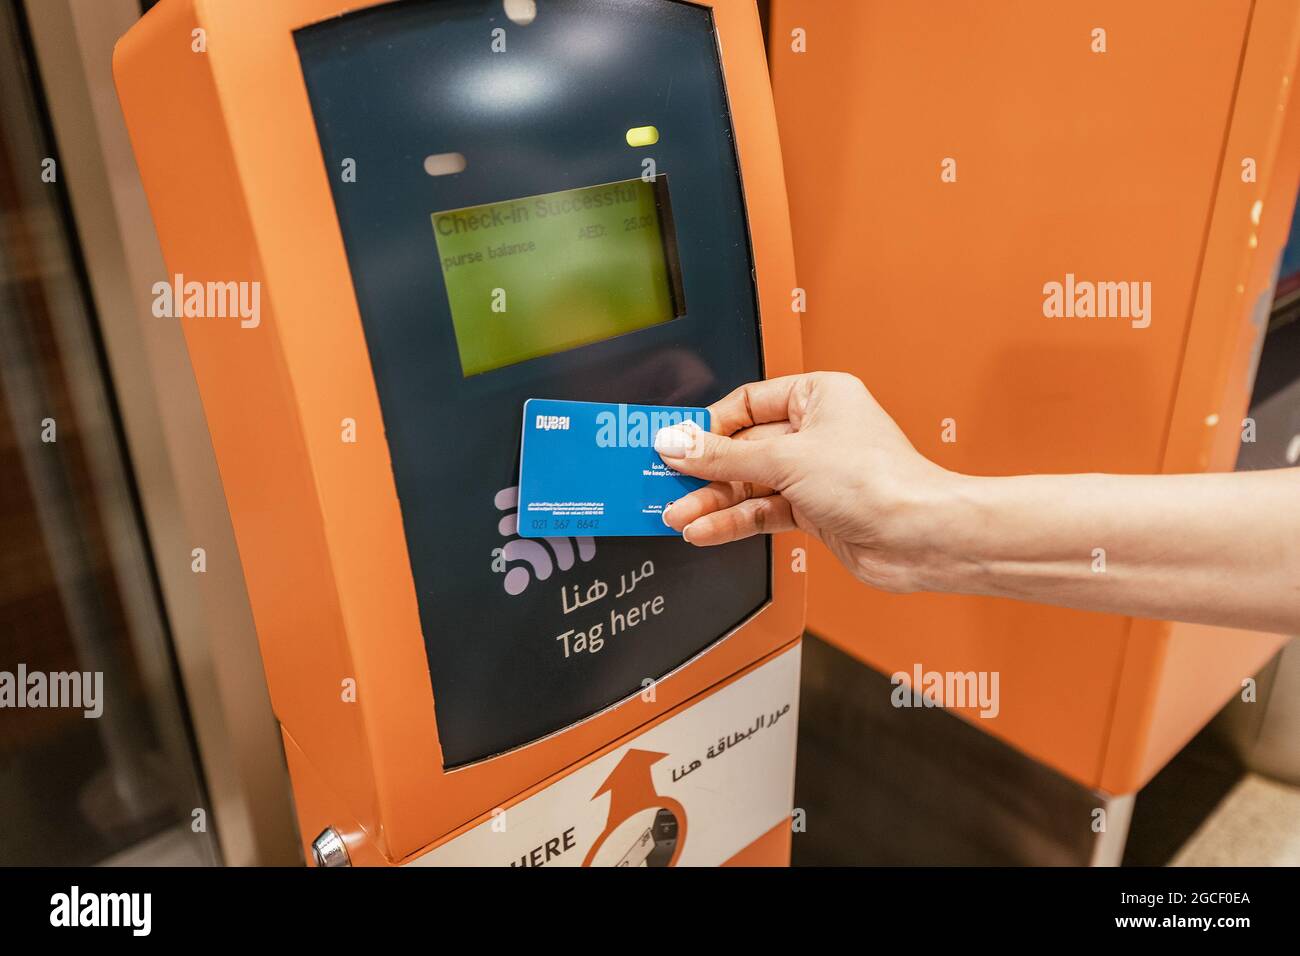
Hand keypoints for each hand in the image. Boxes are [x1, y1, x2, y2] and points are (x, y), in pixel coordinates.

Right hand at [653, 372, 955, 591]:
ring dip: (713, 501)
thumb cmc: (878, 481)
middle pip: (744, 447)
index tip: (675, 444)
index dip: (709, 426)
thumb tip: (677, 443)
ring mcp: (815, 474)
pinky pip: (763, 511)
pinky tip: (705, 530)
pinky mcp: (815, 511)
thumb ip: (725, 455)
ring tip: (676, 514)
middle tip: (665, 483)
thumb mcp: (786, 459)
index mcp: (818, 396)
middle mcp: (817, 431)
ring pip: (750, 483)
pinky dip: (734, 521)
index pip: (746, 403)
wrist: (919, 537)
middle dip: (705, 470)